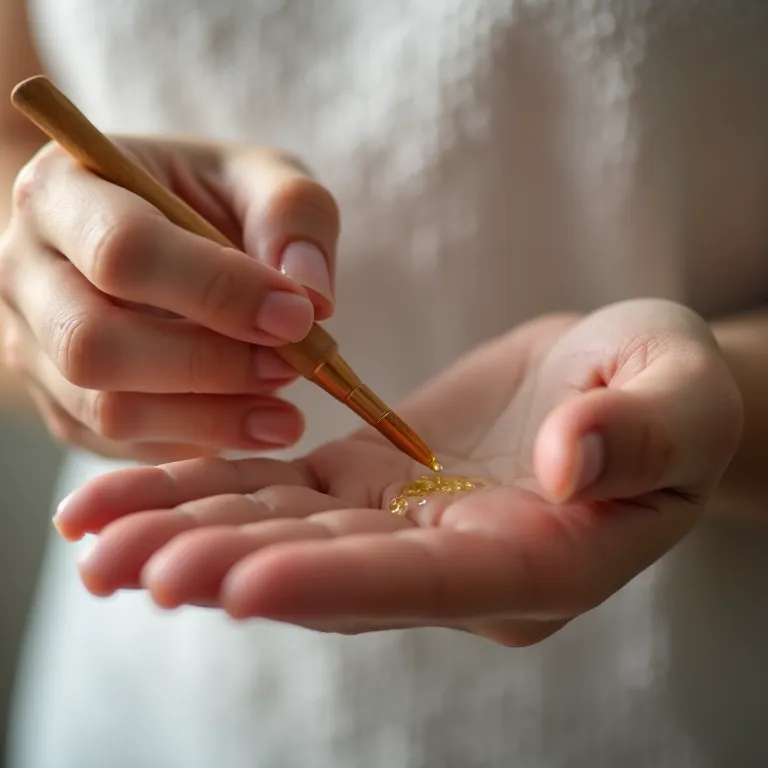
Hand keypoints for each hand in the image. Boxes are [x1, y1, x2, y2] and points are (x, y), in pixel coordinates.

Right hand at [0, 139, 338, 460]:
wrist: (147, 234)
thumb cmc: (202, 199)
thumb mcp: (256, 177)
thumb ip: (291, 215)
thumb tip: (312, 299)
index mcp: (65, 188)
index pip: (125, 252)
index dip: (219, 292)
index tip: (299, 316)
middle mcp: (27, 270)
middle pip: (95, 344)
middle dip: (211, 365)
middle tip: (293, 365)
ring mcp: (32, 345)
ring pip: (107, 409)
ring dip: (211, 417)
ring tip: (284, 408)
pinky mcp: (60, 403)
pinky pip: (124, 444)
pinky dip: (198, 441)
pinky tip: (252, 421)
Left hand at [55, 300, 742, 645]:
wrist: (625, 379)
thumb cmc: (668, 389)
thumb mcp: (680, 394)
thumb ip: (640, 430)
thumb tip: (572, 457)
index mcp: (540, 561)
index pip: (427, 585)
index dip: (333, 585)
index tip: (236, 586)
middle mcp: (457, 564)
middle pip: (330, 574)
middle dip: (225, 567)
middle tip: (123, 565)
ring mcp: (406, 528)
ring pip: (285, 537)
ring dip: (190, 532)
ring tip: (92, 536)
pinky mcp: (371, 483)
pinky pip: (281, 491)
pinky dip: (211, 487)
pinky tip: (137, 493)